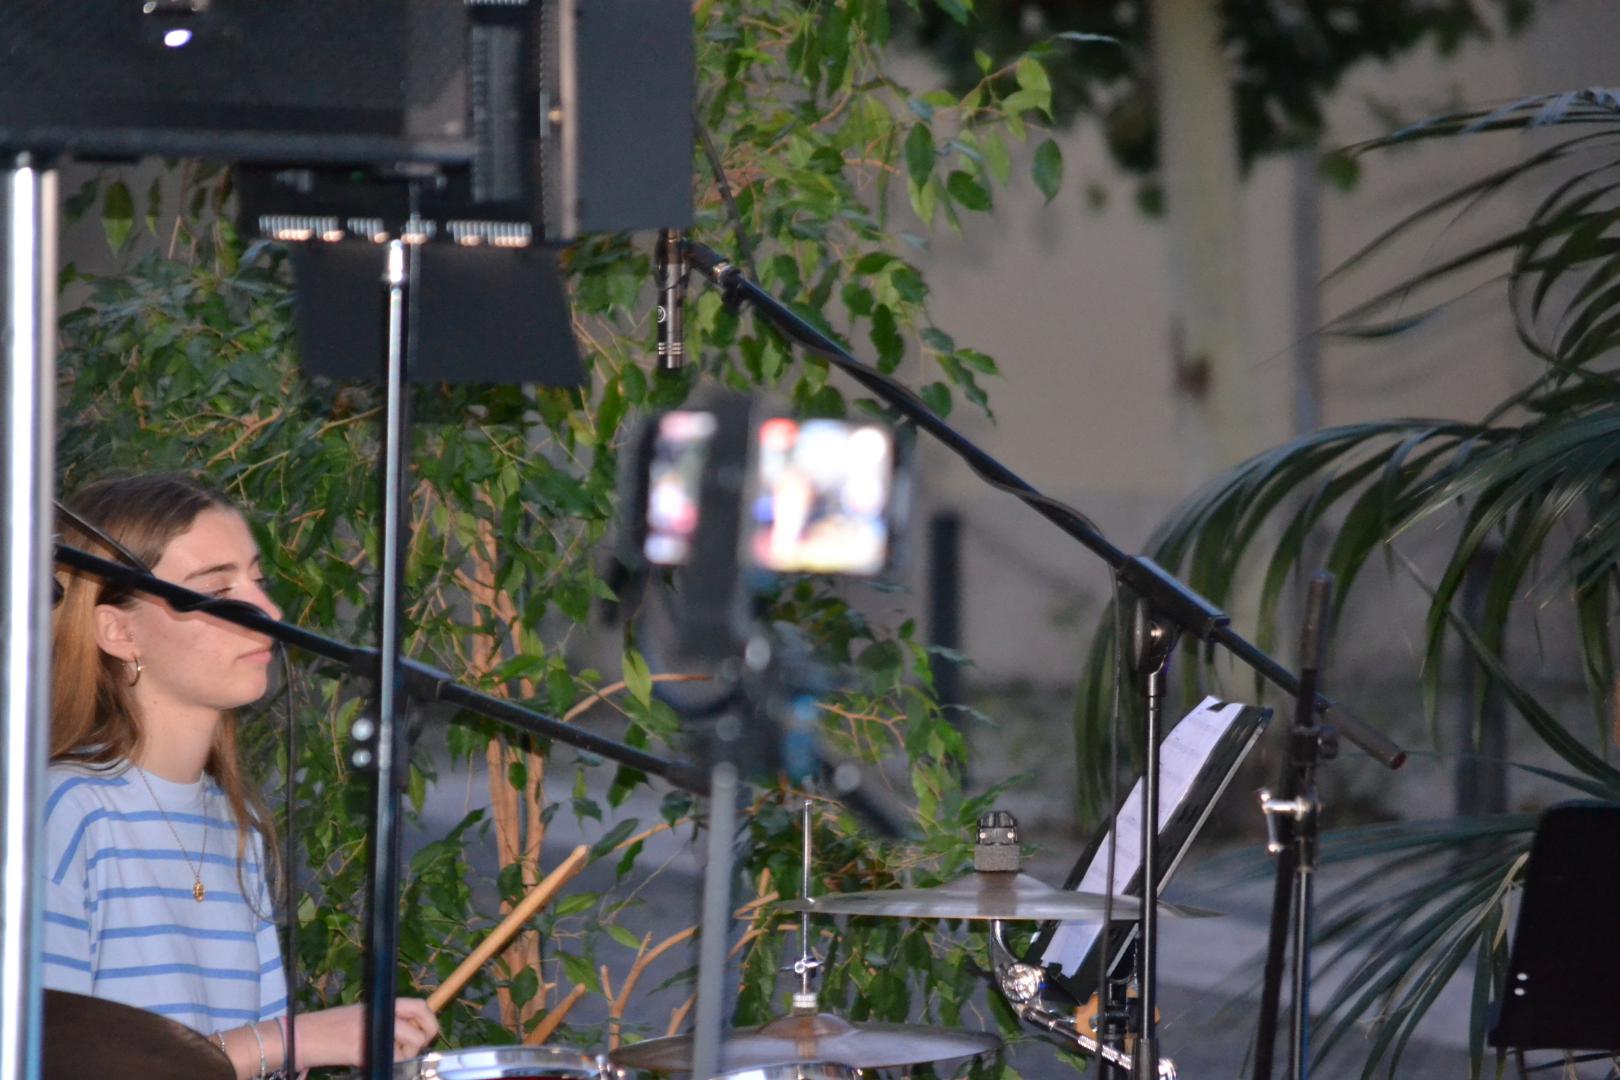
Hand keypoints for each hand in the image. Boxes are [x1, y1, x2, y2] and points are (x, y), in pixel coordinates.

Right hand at [293, 999, 440, 1067]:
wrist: (304, 1036)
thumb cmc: (329, 1027)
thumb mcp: (362, 1015)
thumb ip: (386, 1020)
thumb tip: (411, 1031)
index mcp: (382, 1003)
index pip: (420, 1006)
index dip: (430, 1021)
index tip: (428, 1033)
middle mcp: (383, 1014)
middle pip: (421, 1028)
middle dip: (421, 1042)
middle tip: (410, 1050)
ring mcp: (376, 1031)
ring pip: (409, 1046)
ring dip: (403, 1056)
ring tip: (385, 1054)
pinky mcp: (366, 1049)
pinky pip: (391, 1059)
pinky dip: (388, 1062)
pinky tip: (368, 1059)